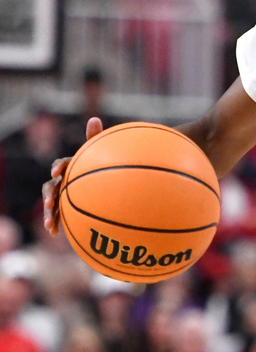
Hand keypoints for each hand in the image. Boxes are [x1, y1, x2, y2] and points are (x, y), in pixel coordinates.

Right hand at [42, 117, 102, 236]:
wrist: (110, 186)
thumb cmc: (106, 166)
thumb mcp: (101, 154)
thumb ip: (97, 139)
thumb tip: (93, 118)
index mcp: (73, 166)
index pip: (62, 164)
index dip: (58, 167)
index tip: (58, 172)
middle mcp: (65, 180)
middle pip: (51, 186)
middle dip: (49, 195)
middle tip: (50, 202)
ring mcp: (64, 195)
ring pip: (51, 203)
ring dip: (48, 213)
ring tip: (50, 224)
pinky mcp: (66, 208)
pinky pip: (57, 216)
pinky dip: (55, 223)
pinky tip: (56, 233)